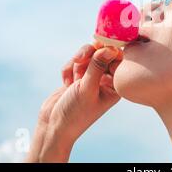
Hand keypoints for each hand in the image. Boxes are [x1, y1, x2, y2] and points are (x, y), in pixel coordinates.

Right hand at [26, 43, 122, 161]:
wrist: (53, 125)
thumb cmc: (75, 112)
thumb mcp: (88, 88)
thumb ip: (98, 66)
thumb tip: (111, 48)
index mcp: (115, 84)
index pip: (118, 59)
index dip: (109, 49)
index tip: (99, 46)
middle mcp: (106, 79)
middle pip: (102, 52)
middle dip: (89, 54)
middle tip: (79, 58)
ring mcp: (91, 76)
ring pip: (87, 54)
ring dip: (77, 63)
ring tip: (72, 79)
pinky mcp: (78, 76)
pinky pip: (75, 62)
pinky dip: (68, 69)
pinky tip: (66, 83)